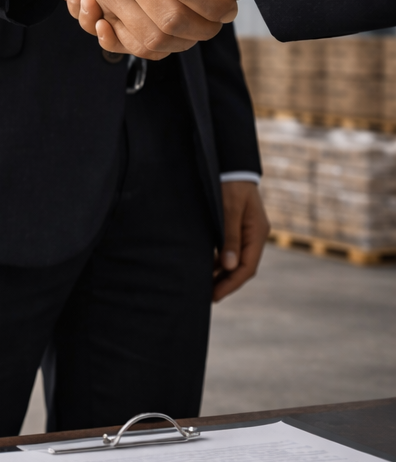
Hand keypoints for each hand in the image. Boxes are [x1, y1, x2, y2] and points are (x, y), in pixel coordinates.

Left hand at [214, 181, 268, 301]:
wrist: (231, 165)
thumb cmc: (229, 185)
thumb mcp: (228, 210)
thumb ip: (230, 237)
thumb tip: (228, 266)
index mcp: (257, 232)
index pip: (247, 266)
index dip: (231, 283)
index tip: (214, 295)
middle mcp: (255, 235)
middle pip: (243, 266)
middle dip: (226, 282)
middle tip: (207, 296)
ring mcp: (247, 232)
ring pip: (236, 260)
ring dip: (222, 273)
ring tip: (205, 286)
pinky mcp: (237, 227)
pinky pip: (230, 250)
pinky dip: (219, 261)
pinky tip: (207, 268)